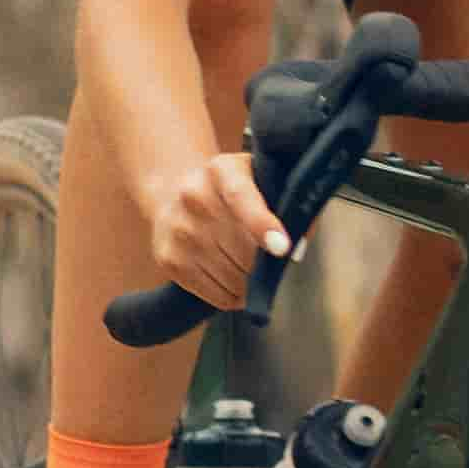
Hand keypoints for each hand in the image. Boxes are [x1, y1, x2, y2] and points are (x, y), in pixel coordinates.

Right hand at [137, 147, 286, 307]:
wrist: (175, 191)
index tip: (282, 247)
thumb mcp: (259, 178)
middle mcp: (193, 197)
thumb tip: (300, 244)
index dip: (262, 223)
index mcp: (221, 170)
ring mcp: (178, 230)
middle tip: (270, 257)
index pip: (241, 197)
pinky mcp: (168, 259)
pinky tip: (237, 282)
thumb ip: (288, 203)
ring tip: (252, 268)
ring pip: (232, 277)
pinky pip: (215, 294)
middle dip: (265, 262)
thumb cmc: (230, 189)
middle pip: (242, 249)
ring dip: (251, 282)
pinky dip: (234, 296)